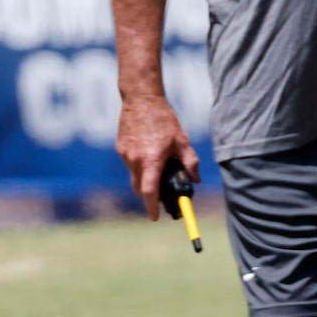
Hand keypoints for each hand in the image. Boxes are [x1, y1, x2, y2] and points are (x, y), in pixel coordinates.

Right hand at [116, 94, 197, 222]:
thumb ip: (190, 162)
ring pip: (135, 177)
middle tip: (163, 196)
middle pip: (140, 188)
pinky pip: (130, 165)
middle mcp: (135, 160)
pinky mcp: (120, 149)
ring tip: (160, 168)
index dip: (151, 206)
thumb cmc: (164, 119)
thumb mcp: (182, 141)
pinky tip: (151, 154)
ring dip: (146, 179)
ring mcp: (125, 155)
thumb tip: (195, 180)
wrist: (141, 100)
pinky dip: (140, 167)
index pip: (149, 191)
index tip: (155, 217)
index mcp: (151, 160)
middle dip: (150, 196)